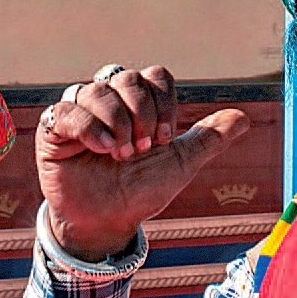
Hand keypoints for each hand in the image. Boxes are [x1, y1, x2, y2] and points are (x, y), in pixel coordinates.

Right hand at [36, 66, 249, 261]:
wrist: (107, 221)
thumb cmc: (140, 191)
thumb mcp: (179, 165)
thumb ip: (207, 139)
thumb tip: (242, 117)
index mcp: (138, 104)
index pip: (155, 76)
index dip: (165, 103)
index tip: (167, 138)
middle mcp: (108, 102)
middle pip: (128, 78)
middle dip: (142, 114)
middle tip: (143, 149)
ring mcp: (80, 112)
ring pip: (98, 91)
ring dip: (118, 123)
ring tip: (121, 154)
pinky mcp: (54, 128)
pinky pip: (68, 110)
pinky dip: (90, 127)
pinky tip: (103, 150)